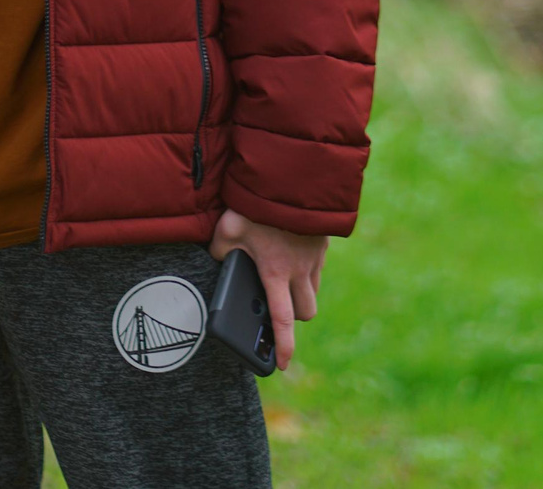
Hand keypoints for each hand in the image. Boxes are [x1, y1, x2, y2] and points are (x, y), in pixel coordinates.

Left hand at [209, 210, 326, 371]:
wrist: (291, 176)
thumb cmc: (257, 203)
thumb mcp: (227, 227)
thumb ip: (220, 250)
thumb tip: (220, 259)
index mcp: (275, 272)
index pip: (281, 320)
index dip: (284, 346)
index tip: (283, 365)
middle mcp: (299, 270)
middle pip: (305, 312)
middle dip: (293, 317)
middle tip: (275, 307)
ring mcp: (314, 257)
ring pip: (314, 292)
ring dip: (300, 294)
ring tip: (280, 280)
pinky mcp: (322, 244)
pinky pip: (317, 268)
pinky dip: (306, 270)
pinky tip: (289, 254)